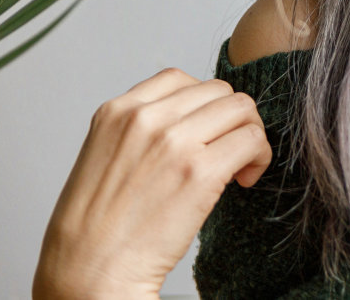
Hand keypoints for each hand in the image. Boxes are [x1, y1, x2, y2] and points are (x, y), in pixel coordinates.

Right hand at [32, 68, 271, 299]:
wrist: (89, 272)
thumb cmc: (97, 227)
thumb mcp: (105, 155)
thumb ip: (143, 128)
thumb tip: (194, 115)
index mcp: (117, 112)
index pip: (180, 78)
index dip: (203, 103)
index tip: (205, 130)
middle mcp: (145, 119)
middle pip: (218, 90)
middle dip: (230, 119)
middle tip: (227, 151)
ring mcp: (174, 142)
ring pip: (242, 109)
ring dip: (249, 134)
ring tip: (238, 166)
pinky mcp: (200, 171)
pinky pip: (252, 140)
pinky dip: (259, 157)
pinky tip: (244, 180)